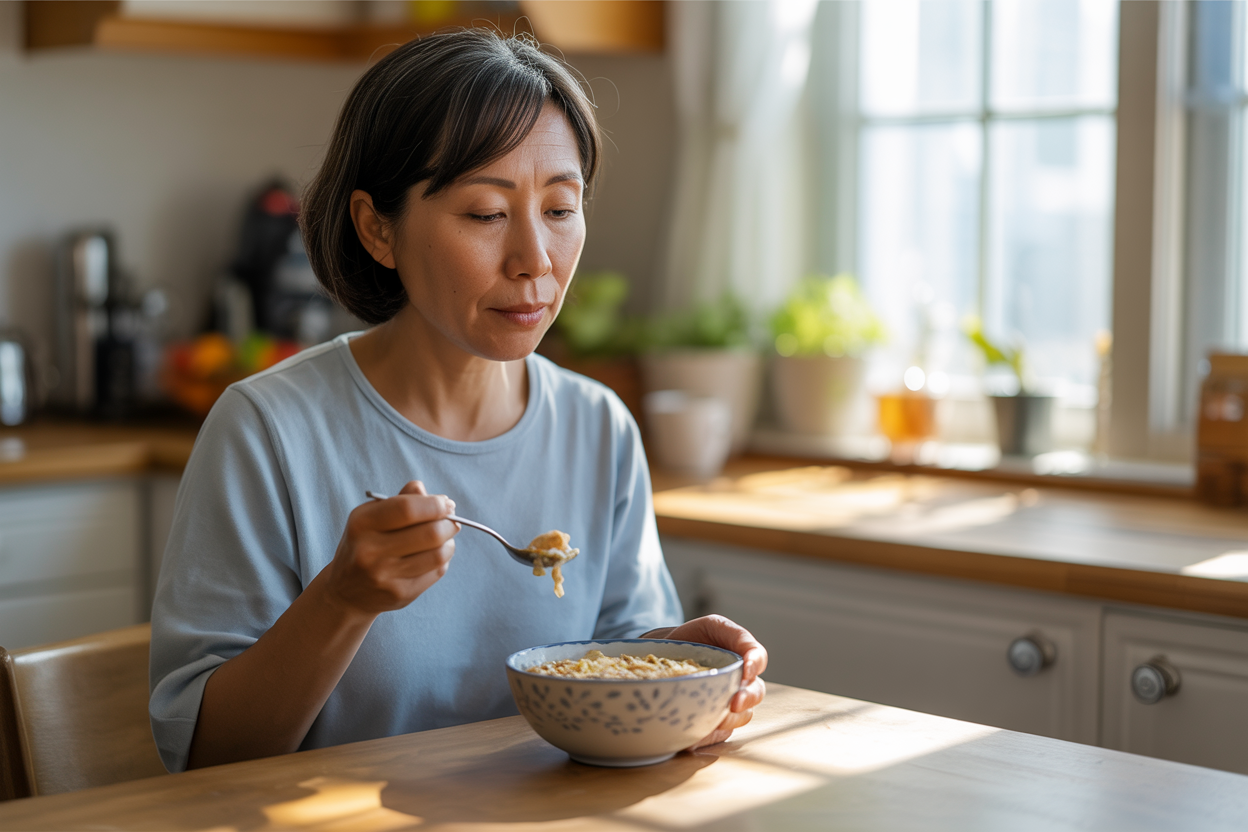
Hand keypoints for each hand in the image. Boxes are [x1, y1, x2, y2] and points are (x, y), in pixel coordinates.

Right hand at [325, 480, 457, 615]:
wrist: (346, 592)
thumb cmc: (365, 545)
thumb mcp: (371, 517)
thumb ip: (402, 500)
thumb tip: (435, 497)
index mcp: (362, 524)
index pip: (408, 509)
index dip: (435, 504)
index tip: (447, 503)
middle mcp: (370, 552)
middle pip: (430, 533)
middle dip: (449, 523)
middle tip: (452, 520)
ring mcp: (385, 576)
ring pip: (438, 554)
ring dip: (449, 542)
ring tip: (445, 537)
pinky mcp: (401, 594)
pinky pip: (436, 572)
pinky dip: (442, 559)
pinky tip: (434, 555)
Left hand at [643, 615, 767, 748]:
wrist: (663, 658)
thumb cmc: (692, 638)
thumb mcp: (713, 626)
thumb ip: (734, 635)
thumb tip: (749, 660)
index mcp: (743, 657)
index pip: (758, 659)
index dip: (755, 664)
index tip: (746, 671)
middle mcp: (741, 683)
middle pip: (755, 694)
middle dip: (747, 699)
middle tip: (733, 703)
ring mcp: (728, 705)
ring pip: (740, 718)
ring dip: (729, 720)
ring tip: (712, 720)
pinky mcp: (714, 724)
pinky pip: (716, 735)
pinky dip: (706, 737)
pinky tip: (692, 741)